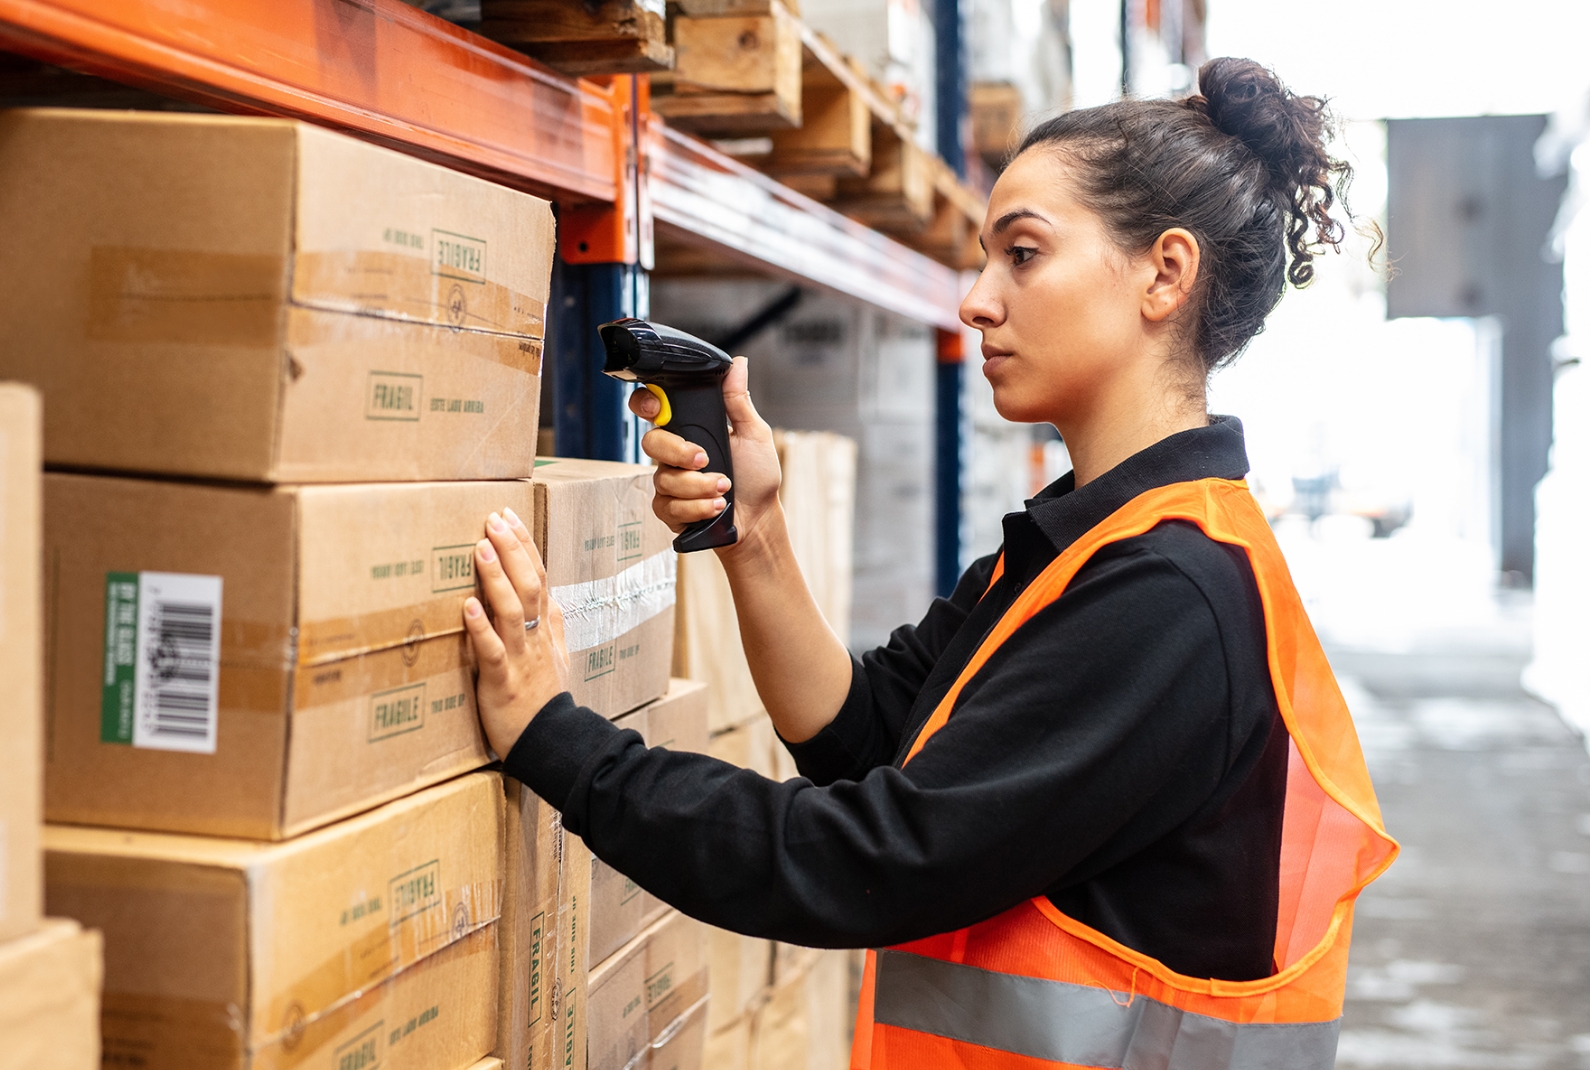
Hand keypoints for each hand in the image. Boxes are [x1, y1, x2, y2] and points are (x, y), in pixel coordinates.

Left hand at [462, 506, 570, 757]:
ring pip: (512, 611)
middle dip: (512, 550)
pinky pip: (493, 652)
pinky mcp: (502, 682)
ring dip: (497, 578)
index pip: (539, 577)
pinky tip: (467, 607)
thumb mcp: (558, 657)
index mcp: (546, 629)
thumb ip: (554, 626)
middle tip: (494, 520)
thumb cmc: (547, 700)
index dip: (526, 546)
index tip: (509, 517)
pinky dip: (480, 629)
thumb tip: (552, 597)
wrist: (553, 743)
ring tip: (481, 547)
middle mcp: (535, 638)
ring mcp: (521, 658)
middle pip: (528, 586)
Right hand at [628, 356, 782, 556]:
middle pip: (651, 442)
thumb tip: (738, 364)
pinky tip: (714, 507)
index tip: (656, 408)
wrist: (759, 518)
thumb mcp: (753, 434)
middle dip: (679, 453)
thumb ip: (738, 401)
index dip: (646, 403)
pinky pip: (667, 505)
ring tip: (724, 489)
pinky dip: (695, 507)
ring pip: (663, 478)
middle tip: (705, 459)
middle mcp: (675, 454)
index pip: (654, 408)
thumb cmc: (757, 477)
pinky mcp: (669, 509)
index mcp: (691, 430)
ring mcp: (669, 481)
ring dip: (698, 485)